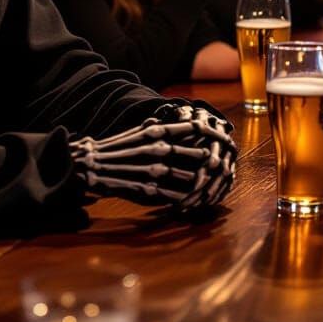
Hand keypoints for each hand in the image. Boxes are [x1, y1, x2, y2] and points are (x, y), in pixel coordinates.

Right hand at [71, 101, 236, 209]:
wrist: (92, 165)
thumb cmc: (120, 147)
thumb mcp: (142, 131)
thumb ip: (163, 126)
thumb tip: (184, 119)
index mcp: (157, 132)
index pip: (194, 127)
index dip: (214, 131)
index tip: (228, 135)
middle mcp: (159, 149)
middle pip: (198, 154)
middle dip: (217, 160)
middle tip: (229, 163)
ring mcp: (154, 171)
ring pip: (191, 177)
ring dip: (206, 183)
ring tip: (217, 186)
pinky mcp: (149, 190)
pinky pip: (176, 197)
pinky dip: (189, 200)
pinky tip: (196, 202)